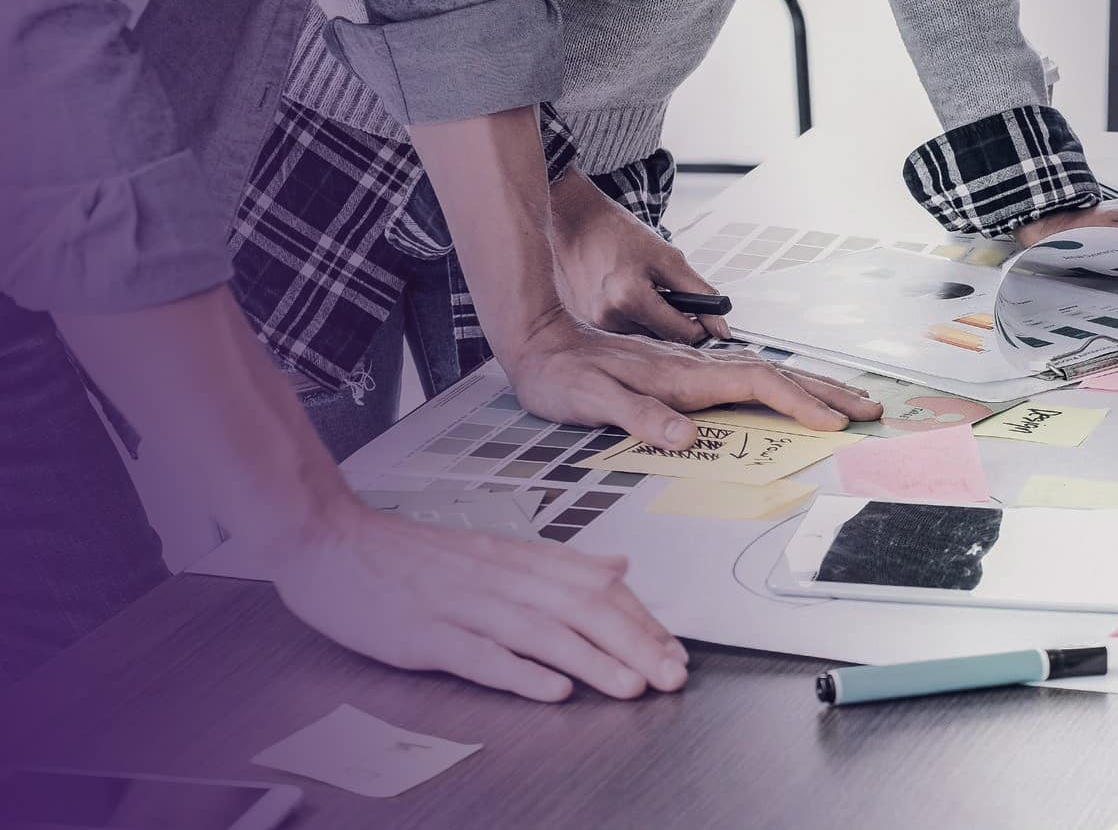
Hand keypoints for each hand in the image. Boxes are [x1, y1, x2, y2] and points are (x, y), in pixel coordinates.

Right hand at [274, 500, 688, 700]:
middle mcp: (498, 579)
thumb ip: (556, 564)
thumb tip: (618, 567)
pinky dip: (518, 673)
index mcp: (517, 560)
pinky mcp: (424, 634)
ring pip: (539, 633)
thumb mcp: (491, 550)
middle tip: (672, 674)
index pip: (593, 587)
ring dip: (591, 661)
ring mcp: (461, 606)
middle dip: (633, 644)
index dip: (640, 620)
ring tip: (631, 686)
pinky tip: (551, 690)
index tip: (675, 649)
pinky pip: (478, 656)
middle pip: (578, 609)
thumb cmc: (408, 555)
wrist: (329, 540)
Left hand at [500, 307, 882, 447]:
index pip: (757, 384)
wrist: (539, 341)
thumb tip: (685, 436)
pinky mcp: (688, 372)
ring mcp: (696, 367)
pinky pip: (751, 378)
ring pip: (770, 374)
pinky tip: (796, 393)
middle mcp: (698, 367)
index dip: (799, 403)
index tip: (834, 423)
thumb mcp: (590, 399)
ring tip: (852, 402)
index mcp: (683, 375)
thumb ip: (638, 416)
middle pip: (779, 374)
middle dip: (828, 392)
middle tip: (872, 410)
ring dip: (815, 388)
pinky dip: (785, 387)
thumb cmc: (561, 376)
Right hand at [550, 168, 729, 344]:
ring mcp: (593, 324)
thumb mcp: (668, 258)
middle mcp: (607, 319)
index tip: (703, 314)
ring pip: (643, 337)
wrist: (576, 222)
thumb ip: (699, 293)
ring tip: (640, 288)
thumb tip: (720, 325)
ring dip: (651, 319)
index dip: (700, 324)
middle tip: (664, 290)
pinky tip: (624, 294)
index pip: (682, 334)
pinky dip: (631, 317)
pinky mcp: (584, 324)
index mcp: (630, 300)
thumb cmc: (618, 234)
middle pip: (662, 339)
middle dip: (672, 318)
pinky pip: (622, 331)